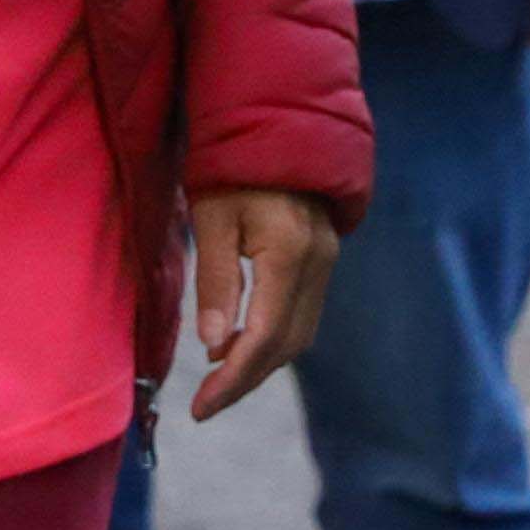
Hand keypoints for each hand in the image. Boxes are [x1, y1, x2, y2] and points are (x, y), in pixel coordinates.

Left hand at [185, 185, 339, 419]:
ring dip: (262, 362)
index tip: (201, 407)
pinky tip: (241, 343)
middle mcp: (319, 261)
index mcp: (290, 252)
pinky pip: (304, 312)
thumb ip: (215, 283)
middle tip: (206, 404)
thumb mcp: (211, 218)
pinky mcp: (324, 256)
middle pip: (288, 343)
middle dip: (247, 379)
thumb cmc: (231, 165)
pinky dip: (274, 337)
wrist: (275, 121)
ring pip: (301, 333)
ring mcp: (328, 259)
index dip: (234, 378)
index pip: (266, 335)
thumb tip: (216, 347)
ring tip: (219, 381)